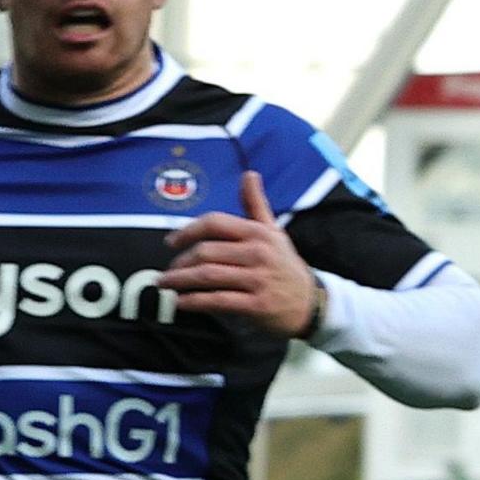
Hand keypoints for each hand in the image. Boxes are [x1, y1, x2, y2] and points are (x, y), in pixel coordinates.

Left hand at [160, 170, 321, 337]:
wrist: (313, 304)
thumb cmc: (286, 266)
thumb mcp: (274, 232)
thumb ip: (256, 204)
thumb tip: (249, 174)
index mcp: (258, 233)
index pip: (214, 223)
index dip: (187, 231)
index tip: (171, 242)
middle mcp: (258, 254)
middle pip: (205, 252)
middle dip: (180, 262)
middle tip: (168, 271)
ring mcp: (258, 280)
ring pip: (207, 276)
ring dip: (180, 281)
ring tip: (166, 284)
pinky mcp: (257, 305)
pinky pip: (218, 301)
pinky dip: (195, 302)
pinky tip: (181, 302)